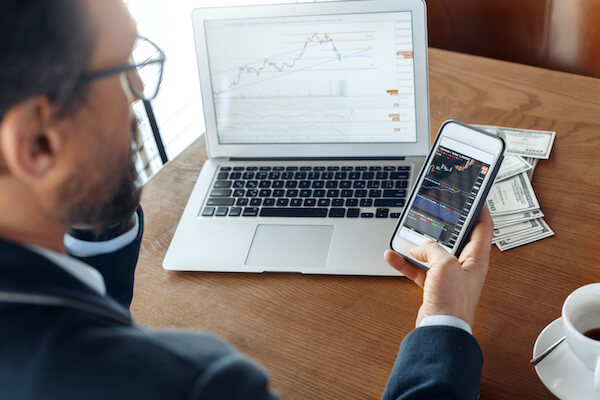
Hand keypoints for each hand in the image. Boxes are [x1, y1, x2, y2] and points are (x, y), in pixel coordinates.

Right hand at [385, 207, 493, 327]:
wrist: (440, 330)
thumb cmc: (453, 303)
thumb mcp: (445, 264)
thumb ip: (433, 248)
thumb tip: (420, 246)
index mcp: (476, 258)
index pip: (483, 227)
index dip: (480, 209)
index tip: (474, 196)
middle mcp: (464, 265)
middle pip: (455, 237)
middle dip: (443, 225)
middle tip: (436, 211)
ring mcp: (448, 276)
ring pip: (433, 252)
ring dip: (418, 244)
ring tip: (407, 235)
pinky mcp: (433, 286)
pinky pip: (418, 268)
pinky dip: (405, 262)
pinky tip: (393, 256)